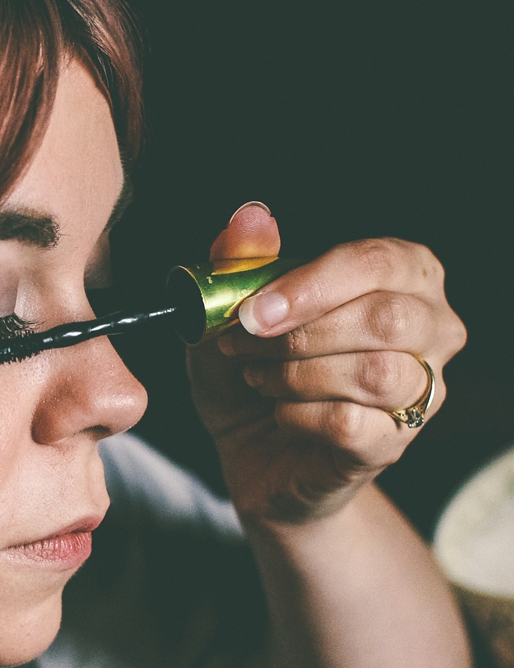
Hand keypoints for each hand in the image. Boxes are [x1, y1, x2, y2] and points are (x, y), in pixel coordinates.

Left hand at [187, 203, 465, 522]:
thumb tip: (251, 217)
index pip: (378, 262)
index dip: (312, 284)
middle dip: (301, 332)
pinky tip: (279, 413)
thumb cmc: (258, 365)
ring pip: (375, 374)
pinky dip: (297, 416)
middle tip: (244, 344)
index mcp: (405, 275)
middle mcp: (432, 328)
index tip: (254, 309)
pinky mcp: (393, 444)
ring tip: (258, 376)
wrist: (254, 450)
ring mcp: (421, 391)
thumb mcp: (235, 310)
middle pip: (386, 318)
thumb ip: (243, 262)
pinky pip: (350, 424)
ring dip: (295, 374)